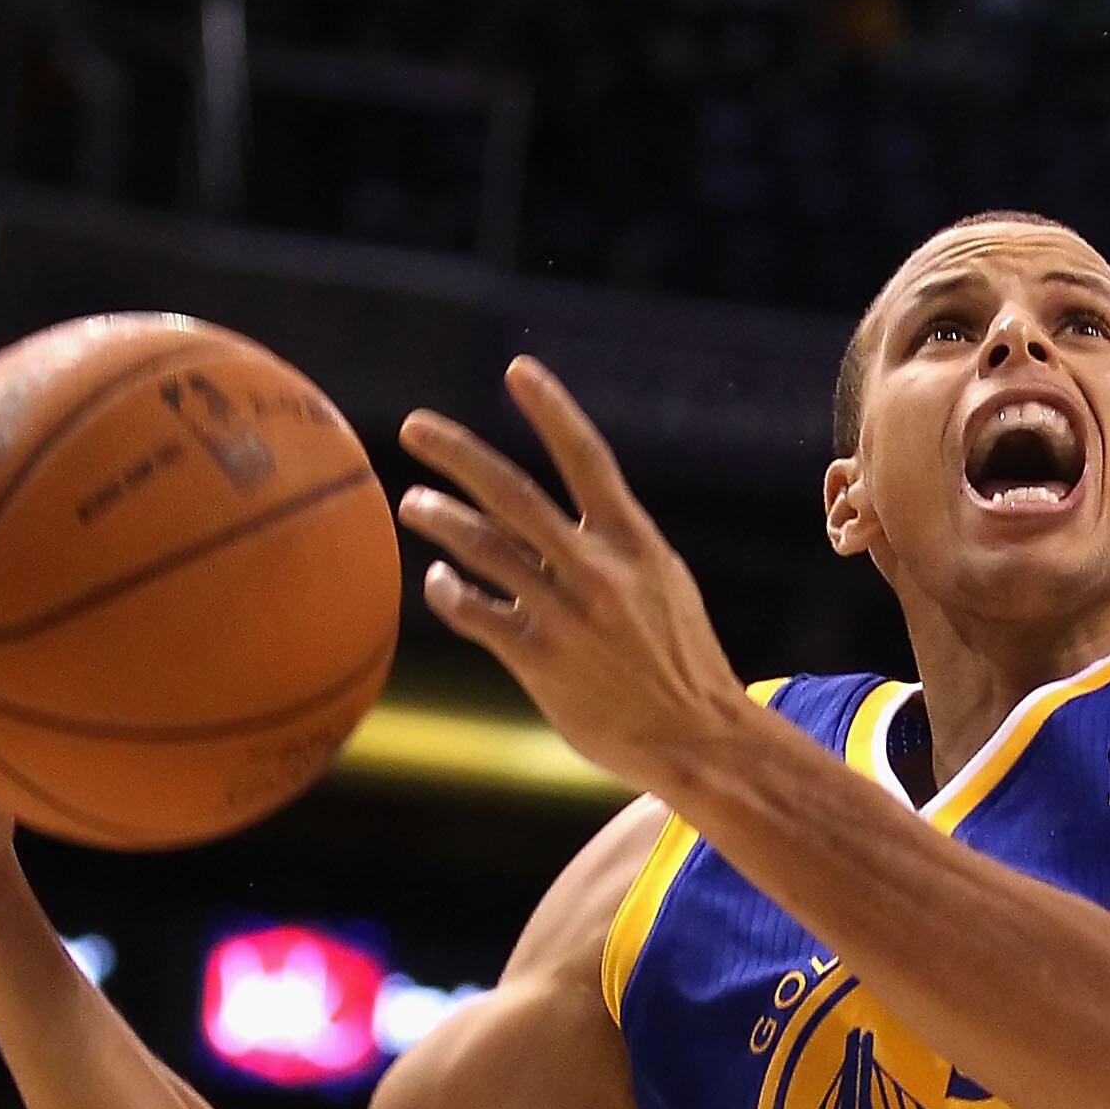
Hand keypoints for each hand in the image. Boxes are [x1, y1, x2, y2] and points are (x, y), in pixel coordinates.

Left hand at [398, 360, 746, 792]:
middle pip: (512, 493)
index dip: (551, 409)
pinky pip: (476, 612)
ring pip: (484, 548)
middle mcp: (597, 569)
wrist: (697, 738)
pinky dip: (450, 591)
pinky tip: (439, 580)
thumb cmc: (680, 664)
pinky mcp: (540, 659)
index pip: (586, 457)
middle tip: (413, 427)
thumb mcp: (664, 587)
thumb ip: (615, 549)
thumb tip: (565, 520)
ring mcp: (565, 613)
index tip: (518, 371)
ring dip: (440, 519)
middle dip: (457, 454)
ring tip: (412, 502)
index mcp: (634, 542)